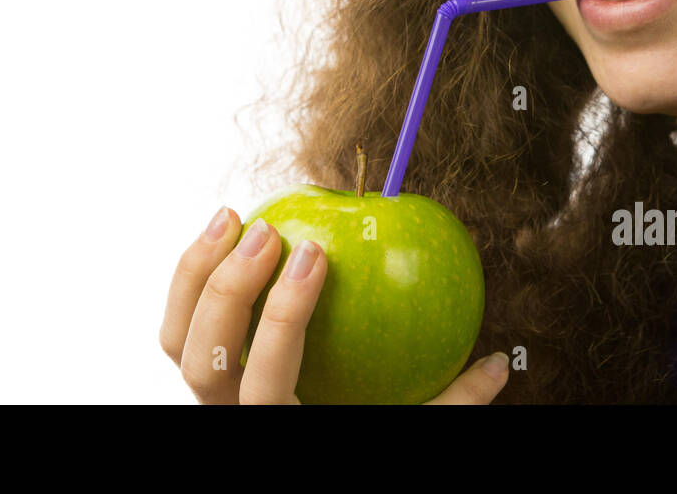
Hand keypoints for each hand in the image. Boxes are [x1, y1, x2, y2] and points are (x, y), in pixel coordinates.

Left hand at [159, 205, 509, 403]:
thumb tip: (499, 365)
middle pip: (203, 360)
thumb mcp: (405, 431)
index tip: (315, 255)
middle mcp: (230, 420)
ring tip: (232, 216)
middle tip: (270, 232)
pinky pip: (180, 321)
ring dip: (196, 272)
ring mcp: (207, 397)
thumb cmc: (362, 430)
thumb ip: (446, 404)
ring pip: (177, 339)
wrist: (302, 460)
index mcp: (281, 432)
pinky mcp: (199, 368)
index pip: (266, 380)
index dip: (281, 317)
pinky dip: (193, 272)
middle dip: (231, 290)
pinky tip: (224, 229)